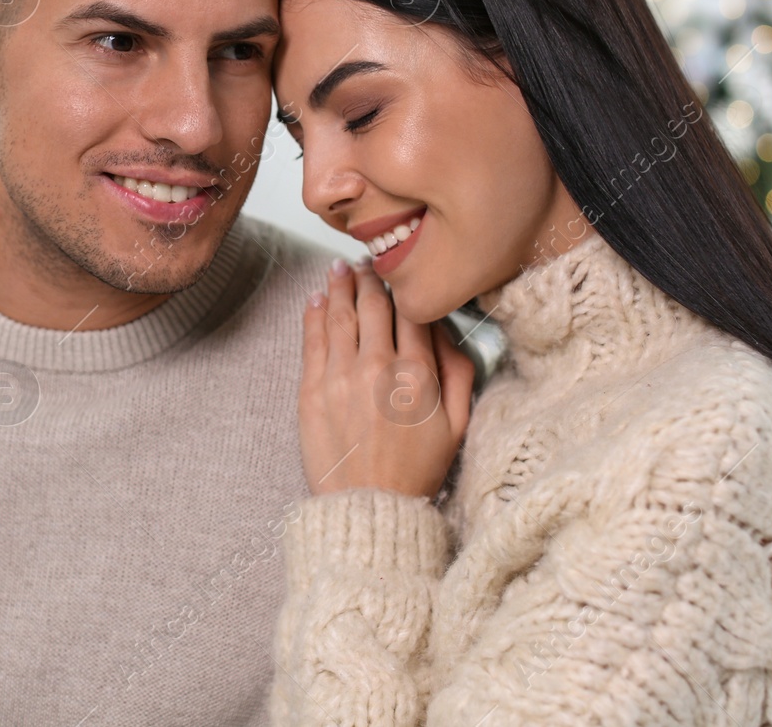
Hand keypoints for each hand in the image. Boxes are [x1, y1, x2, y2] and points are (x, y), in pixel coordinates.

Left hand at [298, 258, 476, 497]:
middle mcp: (378, 367)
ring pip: (340, 316)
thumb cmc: (417, 470)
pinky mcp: (312, 391)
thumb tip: (445, 329)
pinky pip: (313, 340)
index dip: (403, 287)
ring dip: (340, 287)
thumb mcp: (459, 424)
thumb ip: (458, 371)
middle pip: (373, 306)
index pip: (411, 312)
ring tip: (339, 268)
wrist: (369, 509)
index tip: (397, 273)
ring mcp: (340, 377)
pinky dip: (315, 314)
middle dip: (369, 278)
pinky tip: (318, 299)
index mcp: (418, 374)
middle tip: (365, 261)